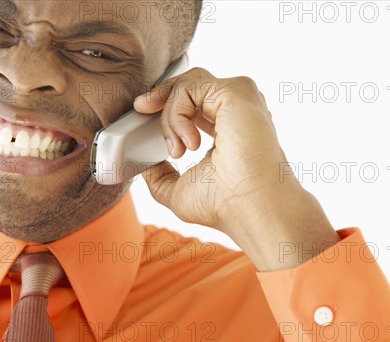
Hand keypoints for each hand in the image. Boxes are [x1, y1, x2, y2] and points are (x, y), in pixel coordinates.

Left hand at [134, 68, 339, 269]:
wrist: (250, 210)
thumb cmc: (224, 206)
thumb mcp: (176, 190)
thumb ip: (159, 174)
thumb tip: (141, 163)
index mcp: (227, 128)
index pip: (193, 102)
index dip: (166, 106)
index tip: (142, 116)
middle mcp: (236, 110)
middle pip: (188, 84)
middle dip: (159, 97)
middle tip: (140, 110)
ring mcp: (239, 99)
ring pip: (187, 84)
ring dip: (170, 116)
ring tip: (178, 150)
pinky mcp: (236, 92)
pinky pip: (189, 87)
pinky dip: (178, 114)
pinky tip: (188, 144)